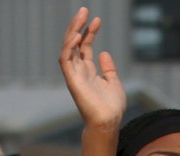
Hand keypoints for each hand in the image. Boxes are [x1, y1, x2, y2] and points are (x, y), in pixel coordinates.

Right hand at [60, 8, 124, 132]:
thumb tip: (104, 52)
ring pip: (67, 48)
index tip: (97, 20)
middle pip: (74, 43)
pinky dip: (69, 47)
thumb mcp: (114, 82)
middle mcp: (79, 71)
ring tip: (81, 17)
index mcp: (88, 71)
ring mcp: (74, 75)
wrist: (108, 122)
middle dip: (77, 26)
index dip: (89, 32)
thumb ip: (109, 68)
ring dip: (72, 31)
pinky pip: (66, 60)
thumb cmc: (112, 108)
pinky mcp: (72, 80)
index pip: (85, 46)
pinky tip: (76, 36)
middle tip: (84, 10)